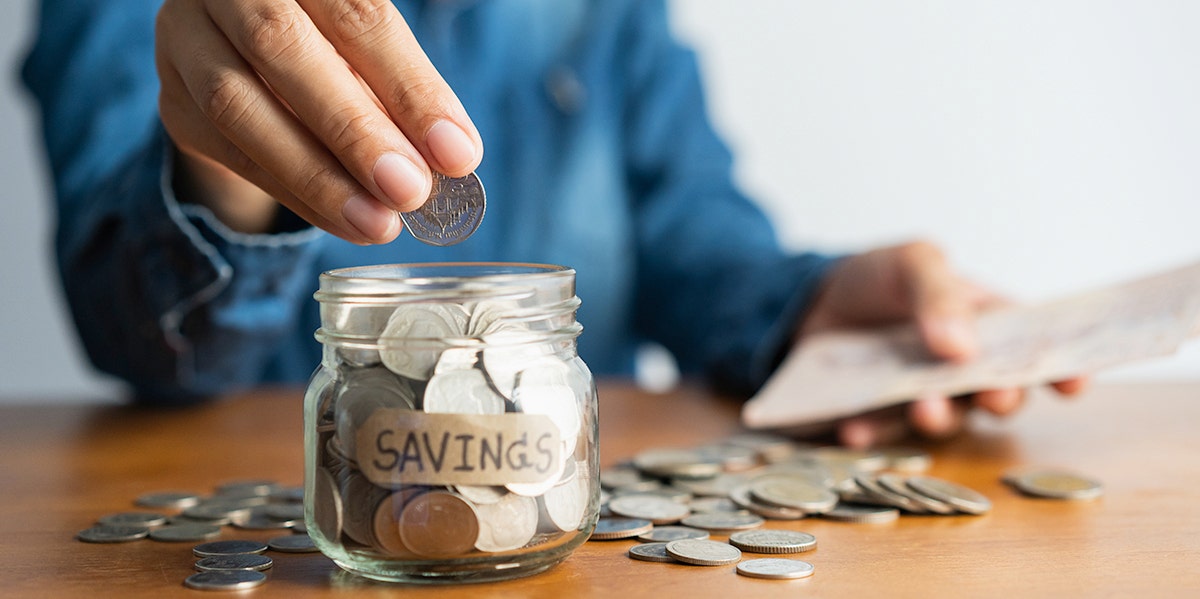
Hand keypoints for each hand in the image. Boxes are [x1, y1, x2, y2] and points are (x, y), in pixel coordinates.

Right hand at [155, 0, 482, 241]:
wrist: (249, 59)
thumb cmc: (334, 49)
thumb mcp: (371, 55)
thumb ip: (403, 93)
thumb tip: (453, 158)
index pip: (357, 16)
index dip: (409, 87)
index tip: (456, 153)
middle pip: (283, 49)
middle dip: (354, 131)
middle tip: (410, 191)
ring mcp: (187, 35)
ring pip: (238, 104)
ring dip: (318, 176)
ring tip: (379, 222)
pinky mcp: (172, 96)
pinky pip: (229, 152)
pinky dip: (294, 193)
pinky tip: (345, 221)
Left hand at [799, 241, 1088, 447]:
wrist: (806, 302)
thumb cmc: (873, 278)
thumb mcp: (909, 263)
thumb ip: (938, 293)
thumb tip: (963, 348)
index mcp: (984, 323)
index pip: (1033, 347)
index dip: (1061, 367)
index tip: (1074, 384)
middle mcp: (961, 368)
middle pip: (998, 393)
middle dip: (1001, 398)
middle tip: (992, 396)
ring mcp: (921, 396)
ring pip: (947, 419)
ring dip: (939, 418)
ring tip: (923, 407)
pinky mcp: (879, 416)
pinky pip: (881, 433)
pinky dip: (871, 432)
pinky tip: (854, 427)